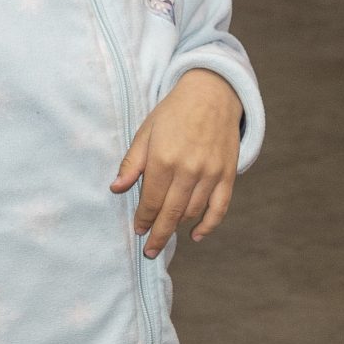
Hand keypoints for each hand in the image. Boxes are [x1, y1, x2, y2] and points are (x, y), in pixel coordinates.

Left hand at [111, 69, 240, 254]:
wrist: (213, 93)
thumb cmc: (174, 112)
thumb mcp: (146, 132)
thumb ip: (132, 163)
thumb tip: (116, 188)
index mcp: (163, 159)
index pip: (150, 201)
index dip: (143, 220)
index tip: (138, 231)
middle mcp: (187, 169)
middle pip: (170, 213)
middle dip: (158, 235)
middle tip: (150, 250)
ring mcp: (210, 173)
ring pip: (192, 212)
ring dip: (178, 226)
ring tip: (167, 233)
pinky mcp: (227, 174)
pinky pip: (219, 208)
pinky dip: (208, 225)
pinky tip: (196, 235)